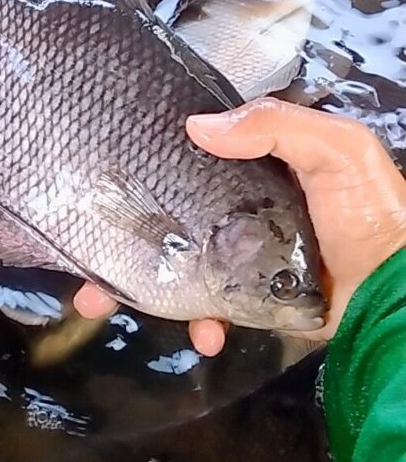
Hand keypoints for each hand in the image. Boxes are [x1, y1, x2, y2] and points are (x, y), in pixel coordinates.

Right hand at [74, 99, 405, 354]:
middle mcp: (243, 209)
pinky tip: (205, 334)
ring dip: (140, 287)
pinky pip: (211, 311)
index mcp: (257, 168)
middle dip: (122, 239)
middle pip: (169, 219)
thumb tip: (197, 126)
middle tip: (86, 255)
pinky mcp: (254, 301)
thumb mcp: (338, 151)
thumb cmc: (372, 212)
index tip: (103, 180)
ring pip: (177, 268)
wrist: (396, 292)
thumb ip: (277, 127)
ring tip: (103, 301)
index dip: (146, 167)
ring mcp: (244, 258)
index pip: (190, 159)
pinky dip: (199, 324)